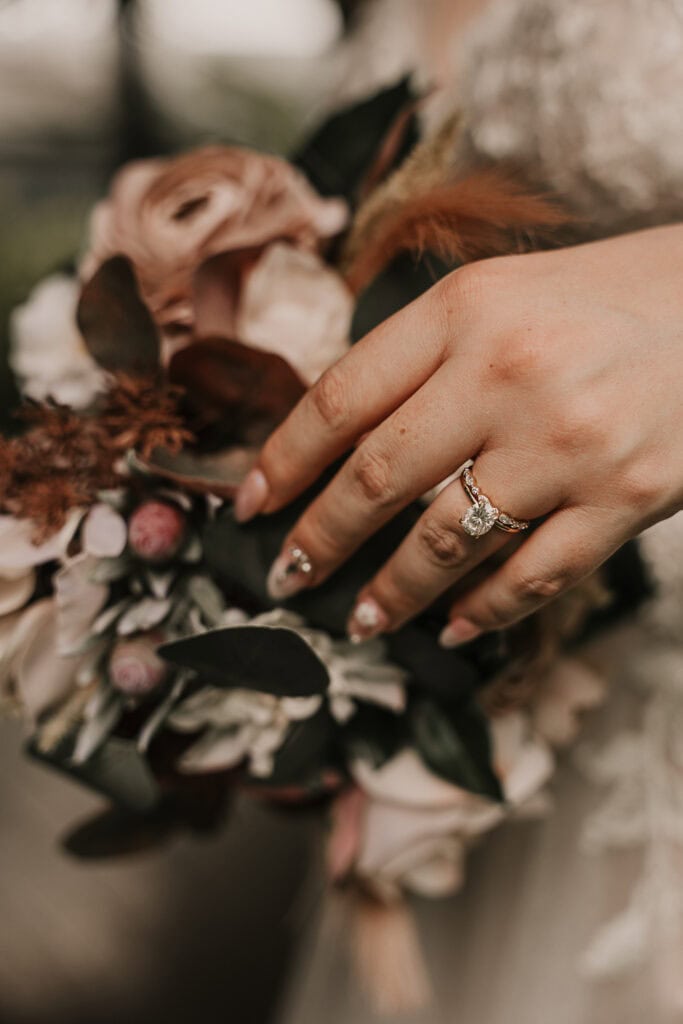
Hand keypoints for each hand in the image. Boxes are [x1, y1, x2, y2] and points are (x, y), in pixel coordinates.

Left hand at [234, 225, 682, 645]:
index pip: (342, 398)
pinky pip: (534, 575)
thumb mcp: (504, 293)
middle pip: (379, 479)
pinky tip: (454, 624)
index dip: (283, 460)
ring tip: (360, 620)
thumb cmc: (611, 296)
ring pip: (447, 542)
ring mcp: (570, 444)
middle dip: (319, 539)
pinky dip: (484, 609)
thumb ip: (425, 358)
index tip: (249, 504)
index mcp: (467, 310)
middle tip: (287, 578)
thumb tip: (344, 441)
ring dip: (391, 592)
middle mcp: (509, 376)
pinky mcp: (627, 499)